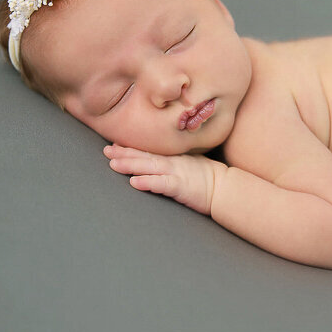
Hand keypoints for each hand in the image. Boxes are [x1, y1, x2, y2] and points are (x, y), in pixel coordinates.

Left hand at [103, 144, 224, 215]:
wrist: (225, 187)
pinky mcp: (180, 187)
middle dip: (123, 153)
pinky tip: (134, 182)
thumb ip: (173, 160)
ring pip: (149, 167)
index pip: (148, 150)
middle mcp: (172, 162)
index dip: (130, 147)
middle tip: (106, 151)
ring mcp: (176, 173)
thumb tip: (156, 159)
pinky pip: (161, 184)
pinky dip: (147, 182)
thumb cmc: (206, 177)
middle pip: (144, 156)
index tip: (113, 144)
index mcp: (173, 157)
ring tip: (113, 164)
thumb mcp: (188, 163)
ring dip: (130, 165)